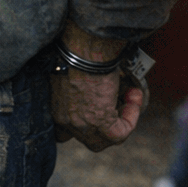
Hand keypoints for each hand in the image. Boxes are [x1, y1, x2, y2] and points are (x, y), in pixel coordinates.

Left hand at [49, 21, 140, 150]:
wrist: (82, 46)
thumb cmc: (75, 50)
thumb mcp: (71, 72)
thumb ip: (77, 86)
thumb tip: (96, 85)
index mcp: (54, 107)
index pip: (63, 132)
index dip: (81, 125)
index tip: (94, 110)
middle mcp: (65, 120)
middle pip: (88, 139)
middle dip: (105, 127)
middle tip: (118, 104)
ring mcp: (82, 124)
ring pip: (106, 139)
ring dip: (122, 119)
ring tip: (129, 95)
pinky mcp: (100, 123)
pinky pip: (121, 132)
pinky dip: (131, 117)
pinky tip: (133, 97)